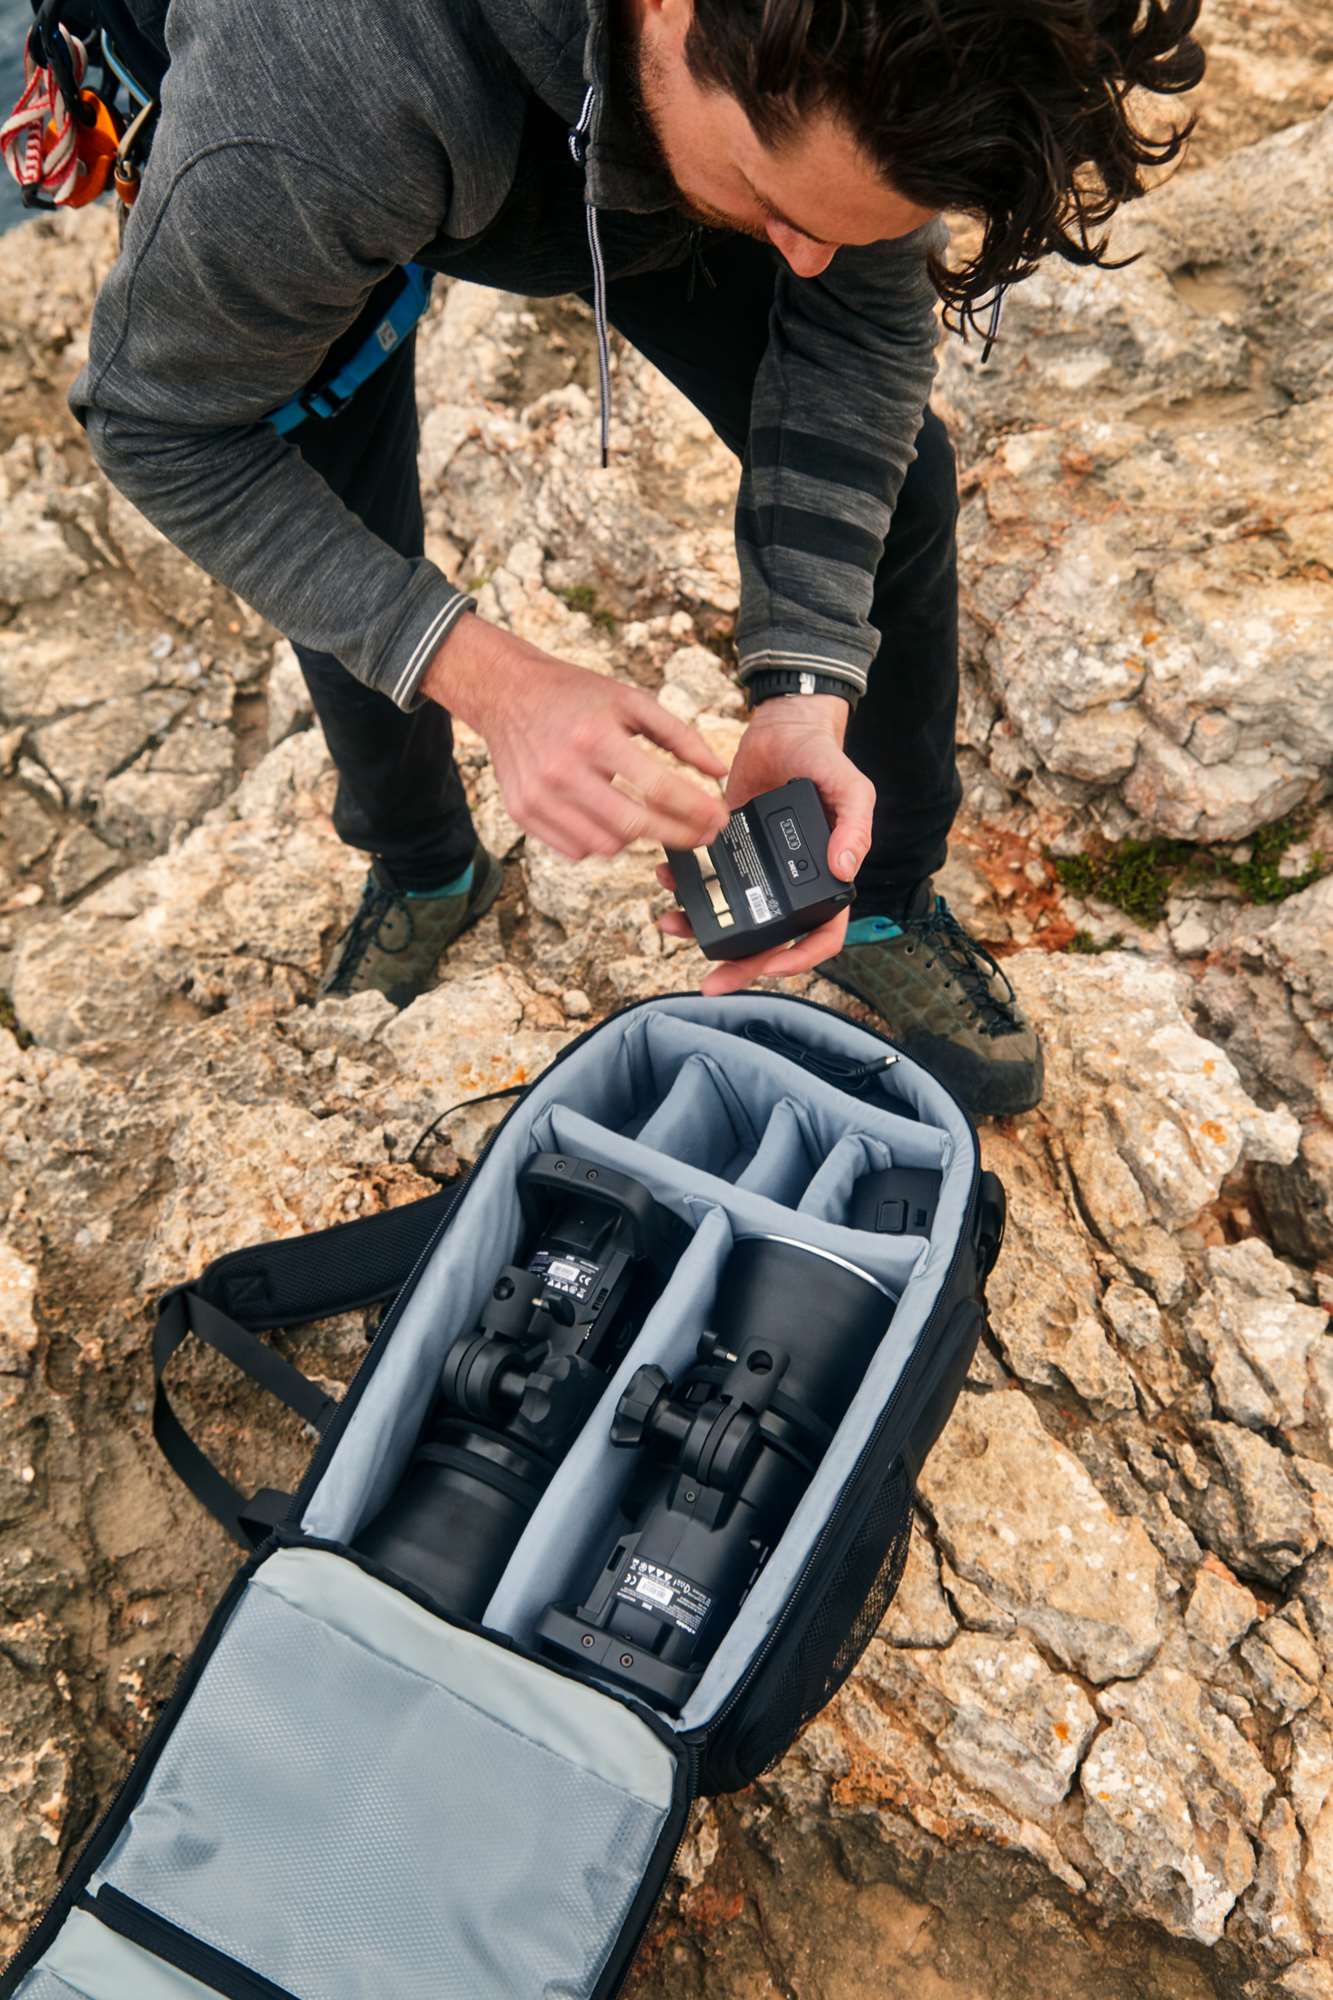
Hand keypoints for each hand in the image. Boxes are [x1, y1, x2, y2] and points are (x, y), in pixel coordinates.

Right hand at [422, 612, 729, 858]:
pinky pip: (575, 850)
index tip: (719, 819)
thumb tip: (718, 772)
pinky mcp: (523, 813)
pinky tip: (610, 819)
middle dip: (678, 836)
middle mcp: (563, 770)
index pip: (657, 788)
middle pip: (634, 825)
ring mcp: (539, 797)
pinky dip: (601, 842)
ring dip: (637, 839)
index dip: (695, 810)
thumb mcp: (631, 700)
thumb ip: (679, 735)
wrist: (507, 694)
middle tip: (702, 836)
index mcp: (595, 737)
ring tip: (650, 820)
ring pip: (605, 846)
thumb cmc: (575, 696)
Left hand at [657, 693, 874, 997]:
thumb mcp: (852, 788)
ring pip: (730, 914)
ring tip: (672, 924)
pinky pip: (705, 877)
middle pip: (767, 940)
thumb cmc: (824, 758)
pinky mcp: (724, 847)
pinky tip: (665, 879)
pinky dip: (683, 884)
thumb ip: (856, 826)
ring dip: (701, 926)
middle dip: (738, 966)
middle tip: (710, 984)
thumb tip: (846, 868)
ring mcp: (754, 868)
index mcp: (823, 879)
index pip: (821, 936)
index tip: (769, 966)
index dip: (799, 959)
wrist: (783, 725)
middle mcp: (787, 883)